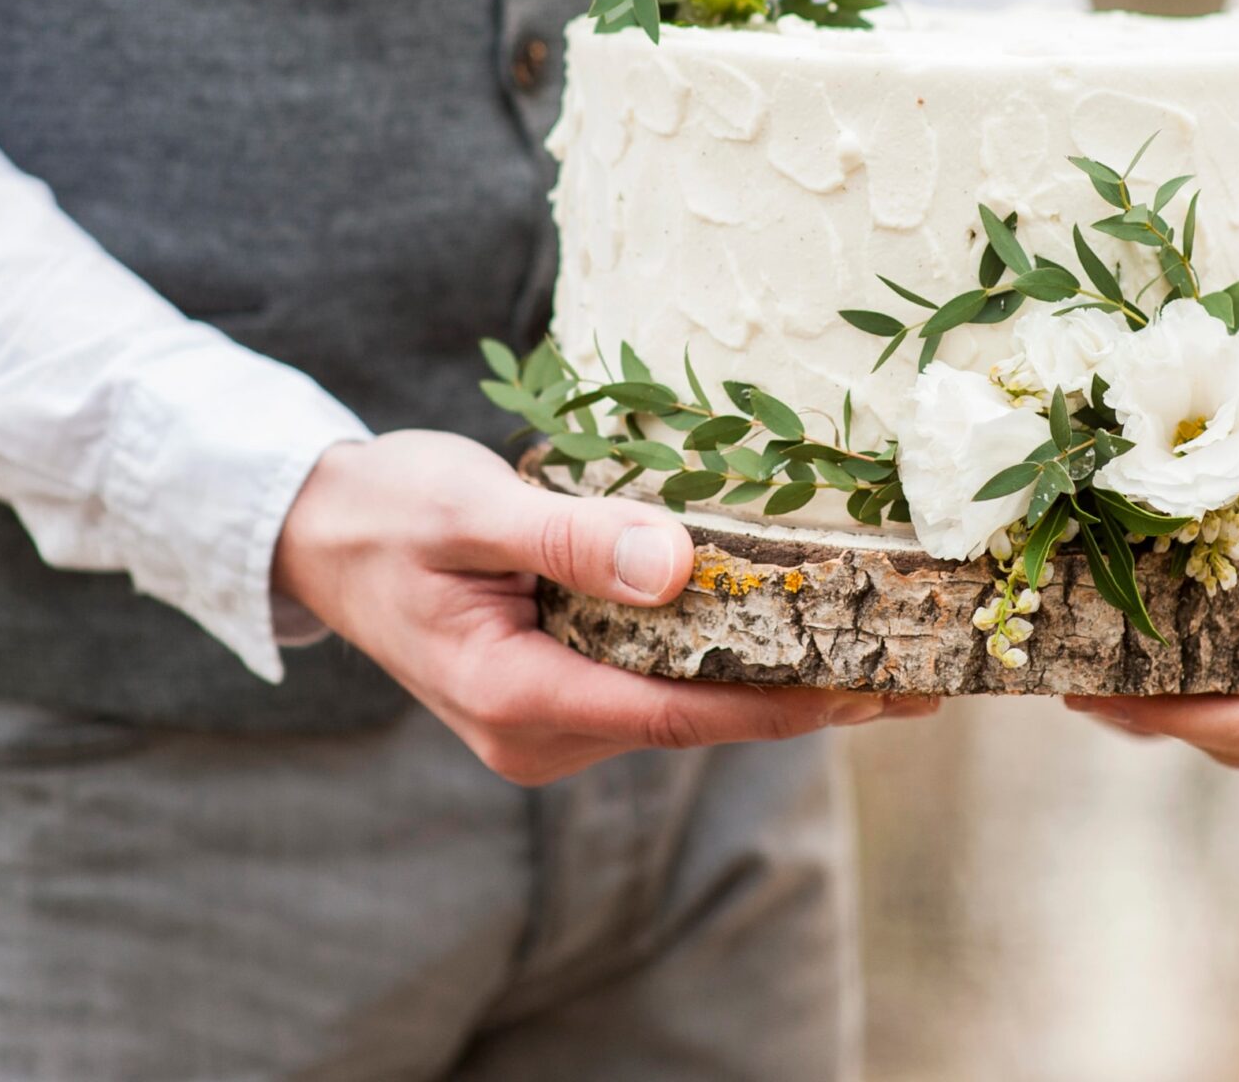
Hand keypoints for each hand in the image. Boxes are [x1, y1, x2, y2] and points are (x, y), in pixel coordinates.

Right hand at [274, 431, 928, 784]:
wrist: (315, 529)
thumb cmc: (387, 507)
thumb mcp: (472, 507)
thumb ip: (571, 540)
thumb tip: (677, 565)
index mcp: (514, 696)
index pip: (677, 710)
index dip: (783, 701)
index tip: (874, 685)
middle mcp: (537, 732)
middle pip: (699, 718)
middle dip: (809, 696)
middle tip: (923, 670)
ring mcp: (548, 721)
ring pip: (687, 704)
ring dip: (780, 677)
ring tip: (887, 643)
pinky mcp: (560, 693)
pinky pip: (661, 683)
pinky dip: (729, 658)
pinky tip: (798, 627)